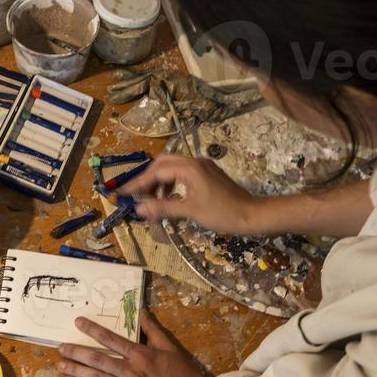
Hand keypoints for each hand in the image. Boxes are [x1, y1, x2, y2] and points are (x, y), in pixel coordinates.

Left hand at [58, 315, 208, 376]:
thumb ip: (154, 331)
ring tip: (62, 366)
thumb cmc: (184, 376)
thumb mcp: (171, 348)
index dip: (93, 330)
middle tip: (61, 347)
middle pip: (98, 359)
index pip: (111, 339)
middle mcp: (131, 371)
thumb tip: (142, 312)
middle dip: (77, 352)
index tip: (77, 322)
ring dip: (78, 371)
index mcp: (140, 355)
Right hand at [123, 154, 261, 233]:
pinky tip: (169, 198)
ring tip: (152, 200)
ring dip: (160, 181)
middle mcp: (195, 162)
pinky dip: (172, 183)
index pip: (156, 171)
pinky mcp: (208, 174)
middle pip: (162, 163)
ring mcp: (203, 167)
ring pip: (173, 167)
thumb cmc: (222, 213)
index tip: (124, 194)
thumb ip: (163, 208)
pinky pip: (184, 173)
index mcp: (189, 168)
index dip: (138, 183)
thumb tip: (139, 208)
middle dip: (147, 178)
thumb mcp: (190, 212)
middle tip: (136, 194)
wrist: (252, 215)